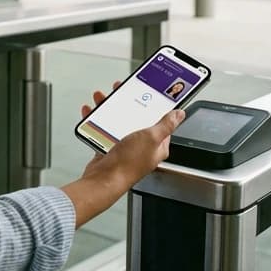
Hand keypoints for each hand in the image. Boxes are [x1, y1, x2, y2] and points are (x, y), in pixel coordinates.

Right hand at [65, 80, 185, 227]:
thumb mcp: (151, 137)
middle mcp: (142, 146)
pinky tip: (91, 112)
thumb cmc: (128, 163)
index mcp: (157, 144)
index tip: (148, 93)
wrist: (104, 179)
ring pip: (118, 122)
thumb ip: (166, 124)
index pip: (160, 121)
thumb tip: (180, 114)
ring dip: (109, 108)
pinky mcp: (109, 149)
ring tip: (102, 98)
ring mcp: (124, 147)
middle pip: (136, 118)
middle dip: (127, 103)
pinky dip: (96, 120)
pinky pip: (103, 130)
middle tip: (120, 90)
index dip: (154, 106)